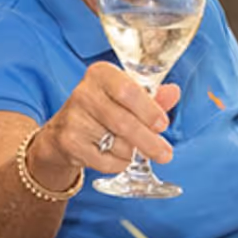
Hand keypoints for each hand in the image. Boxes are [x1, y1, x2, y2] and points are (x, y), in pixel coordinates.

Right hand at [27, 61, 182, 185]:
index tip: (163, 124)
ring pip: (118, 144)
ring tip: (131, 148)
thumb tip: (173, 93)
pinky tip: (115, 154)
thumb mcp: (125, 98)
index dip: (149, 110)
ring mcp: (74, 118)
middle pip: (124, 122)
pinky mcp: (69, 142)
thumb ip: (152, 96)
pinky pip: (106, 161)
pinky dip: (119, 163)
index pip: (129, 90)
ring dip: (133, 152)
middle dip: (149, 141)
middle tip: (165, 154)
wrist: (63, 132)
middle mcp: (84, 92)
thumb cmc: (102, 110)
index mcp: (101, 74)